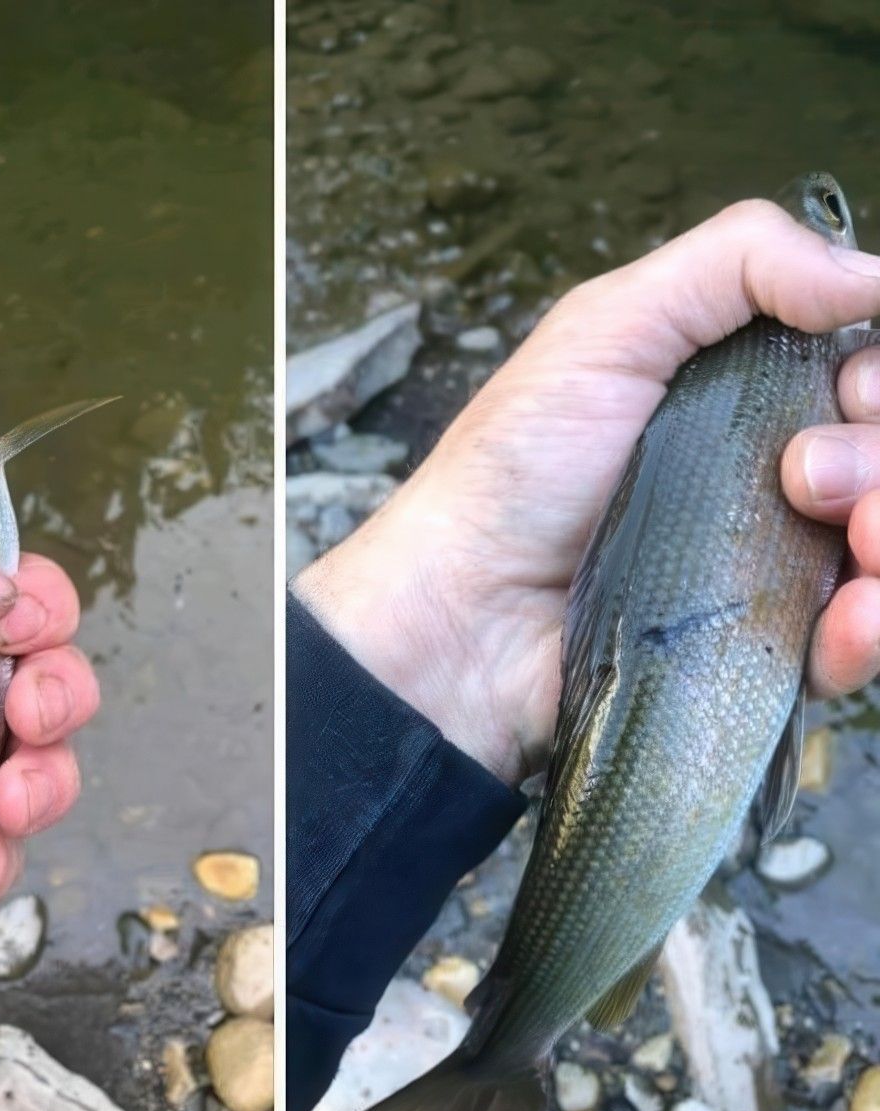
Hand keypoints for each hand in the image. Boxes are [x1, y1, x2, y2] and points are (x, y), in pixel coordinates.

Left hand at [295, 199, 879, 786]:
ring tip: (850, 538)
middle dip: (879, 454)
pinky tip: (853, 615)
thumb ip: (735, 267)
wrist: (467, 609)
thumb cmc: (520, 464)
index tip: (846, 388)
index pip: (863, 371)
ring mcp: (764, 564)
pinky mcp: (755, 648)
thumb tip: (874, 272)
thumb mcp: (606, 328)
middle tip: (802, 473)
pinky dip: (871, 629)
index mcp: (738, 389)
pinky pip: (855, 643)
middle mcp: (764, 471)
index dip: (874, 375)